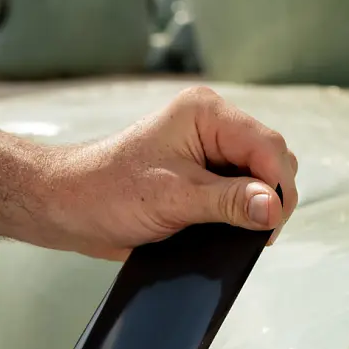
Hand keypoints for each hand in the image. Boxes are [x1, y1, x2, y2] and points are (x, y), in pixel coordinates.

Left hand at [38, 86, 300, 259]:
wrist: (70, 205)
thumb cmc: (109, 191)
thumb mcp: (174, 198)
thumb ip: (229, 202)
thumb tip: (274, 208)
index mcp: (207, 114)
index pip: (268, 146)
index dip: (278, 187)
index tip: (271, 225)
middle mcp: (213, 125)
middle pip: (270, 161)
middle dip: (270, 197)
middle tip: (254, 234)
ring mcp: (209, 150)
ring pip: (259, 178)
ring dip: (255, 207)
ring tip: (236, 233)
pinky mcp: (203, 175)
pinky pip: (240, 192)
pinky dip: (241, 213)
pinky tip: (226, 229)